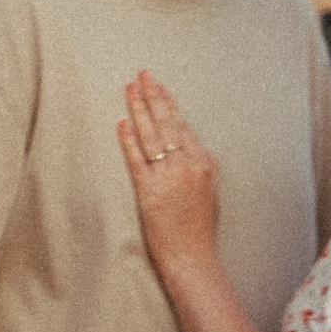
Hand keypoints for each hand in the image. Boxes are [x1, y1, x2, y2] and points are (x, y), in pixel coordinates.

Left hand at [119, 70, 221, 279]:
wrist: (192, 257)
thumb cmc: (199, 230)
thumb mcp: (209, 193)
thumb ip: (199, 169)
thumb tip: (188, 151)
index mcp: (204, 164)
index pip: (183, 126)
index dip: (169, 103)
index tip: (159, 86)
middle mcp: (187, 166)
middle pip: (168, 123)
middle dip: (153, 96)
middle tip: (142, 74)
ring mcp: (168, 177)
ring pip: (152, 135)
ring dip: (139, 109)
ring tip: (129, 89)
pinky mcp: (150, 191)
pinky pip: (136, 159)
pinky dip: (128, 139)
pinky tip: (121, 123)